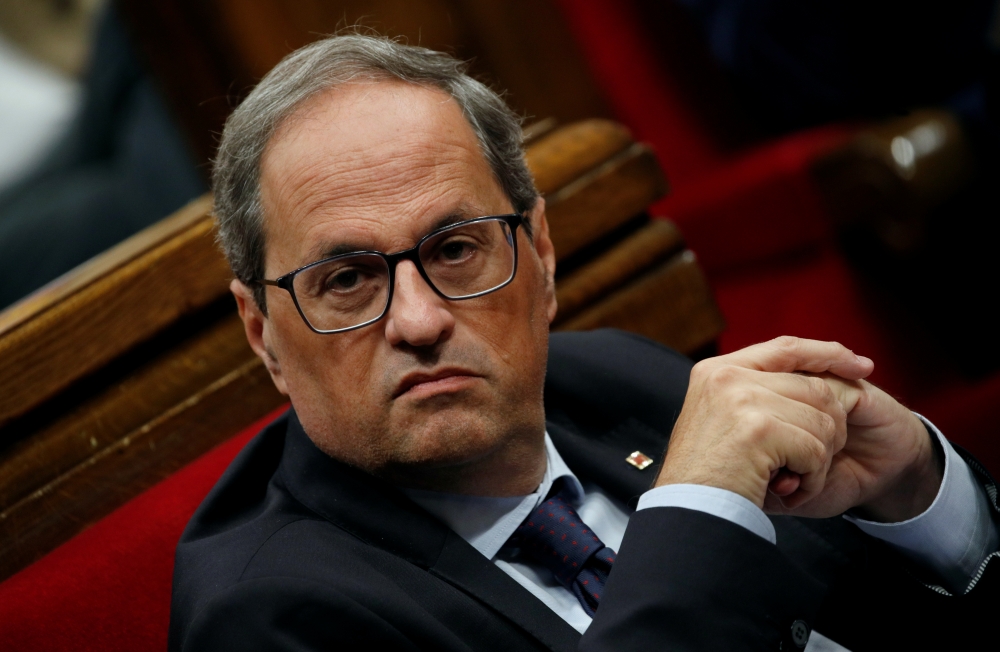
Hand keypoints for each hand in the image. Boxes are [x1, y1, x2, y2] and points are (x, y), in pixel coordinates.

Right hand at [656, 336, 941, 520]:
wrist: (686, 513)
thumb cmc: (705, 481)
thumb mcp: (721, 423)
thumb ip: (754, 397)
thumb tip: (817, 387)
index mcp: (717, 371)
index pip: (787, 348)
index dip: (828, 353)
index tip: (861, 365)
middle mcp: (728, 377)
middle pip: (815, 388)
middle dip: (828, 430)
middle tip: (808, 466)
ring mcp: (742, 400)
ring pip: (822, 421)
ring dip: (817, 461)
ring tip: (790, 482)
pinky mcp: (759, 429)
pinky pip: (816, 450)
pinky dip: (812, 479)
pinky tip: (788, 491)